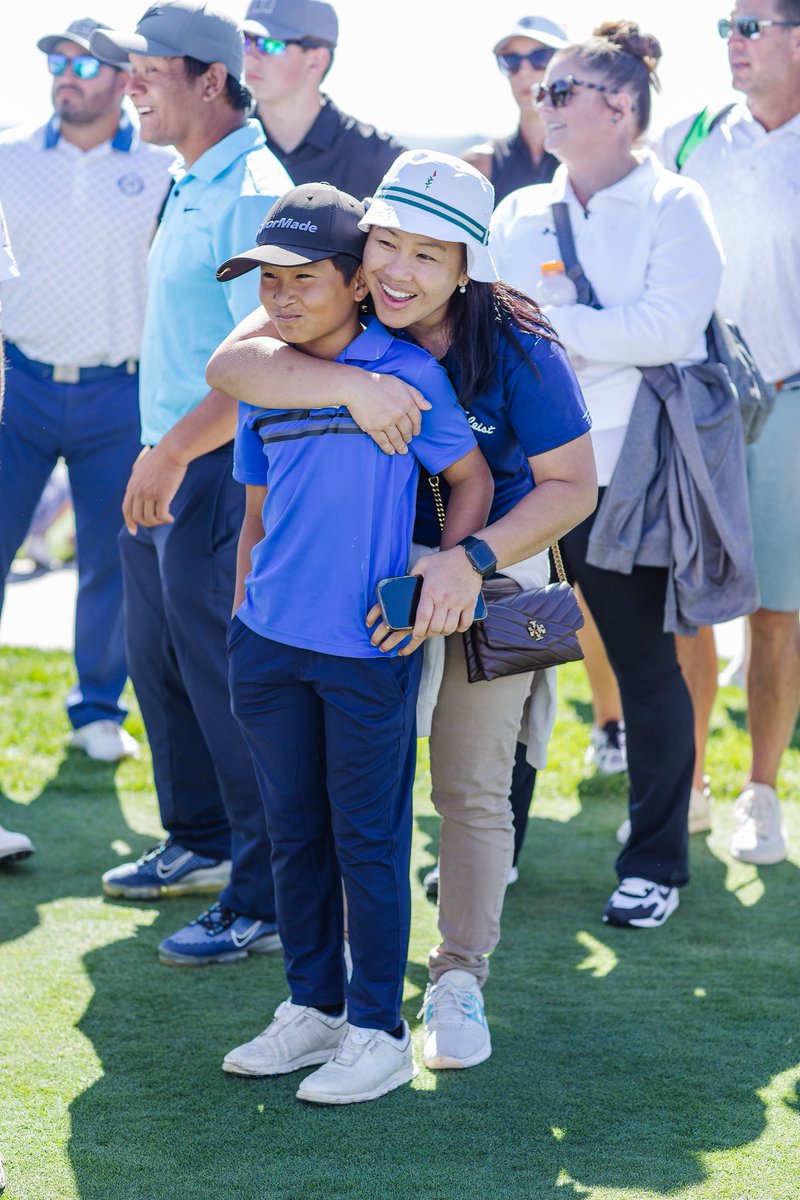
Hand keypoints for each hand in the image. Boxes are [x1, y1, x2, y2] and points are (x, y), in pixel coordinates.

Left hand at [122, 443, 187, 534]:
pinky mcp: (162, 495)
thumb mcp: (142, 466)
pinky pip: (161, 515)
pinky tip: (171, 518)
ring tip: (166, 518)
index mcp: (132, 485)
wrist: (172, 451)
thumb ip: (136, 477)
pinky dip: (166, 519)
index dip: (129, 522)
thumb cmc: (161, 456)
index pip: (126, 509)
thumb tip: (136, 487)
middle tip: (157, 522)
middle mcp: (138, 491)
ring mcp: (149, 494)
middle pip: (137, 517)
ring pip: (150, 518)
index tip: (134, 531)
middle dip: (147, 524)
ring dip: (158, 522)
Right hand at [348, 373, 431, 455]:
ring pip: (396, 439)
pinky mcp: (373, 428)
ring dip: (400, 446)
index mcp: (407, 402)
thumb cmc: (378, 383)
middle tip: (408, 441)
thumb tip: (429, 407)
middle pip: (407, 431)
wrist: (356, 386)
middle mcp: (398, 414)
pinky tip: (391, 451)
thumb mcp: (401, 384)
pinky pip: (383, 442)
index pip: (417, 420)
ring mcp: (385, 422)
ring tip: (402, 450)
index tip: (415, 433)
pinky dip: (388, 448)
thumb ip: (417, 395)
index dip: (417, 428)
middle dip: (408, 437)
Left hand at [366, 547, 481, 655]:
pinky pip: (465, 624)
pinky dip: (460, 628)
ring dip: (443, 631)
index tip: (415, 635)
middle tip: (427, 631)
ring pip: (450, 628)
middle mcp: (444, 598)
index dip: (418, 631)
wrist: (470, 558)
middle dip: (429, 633)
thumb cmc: (444, 560)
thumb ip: (411, 574)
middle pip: (436, 627)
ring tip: (439, 628)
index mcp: (430, 590)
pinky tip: (455, 625)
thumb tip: (402, 585)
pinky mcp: (470, 604)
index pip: (422, 617)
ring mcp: (459, 602)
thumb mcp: (423, 563)